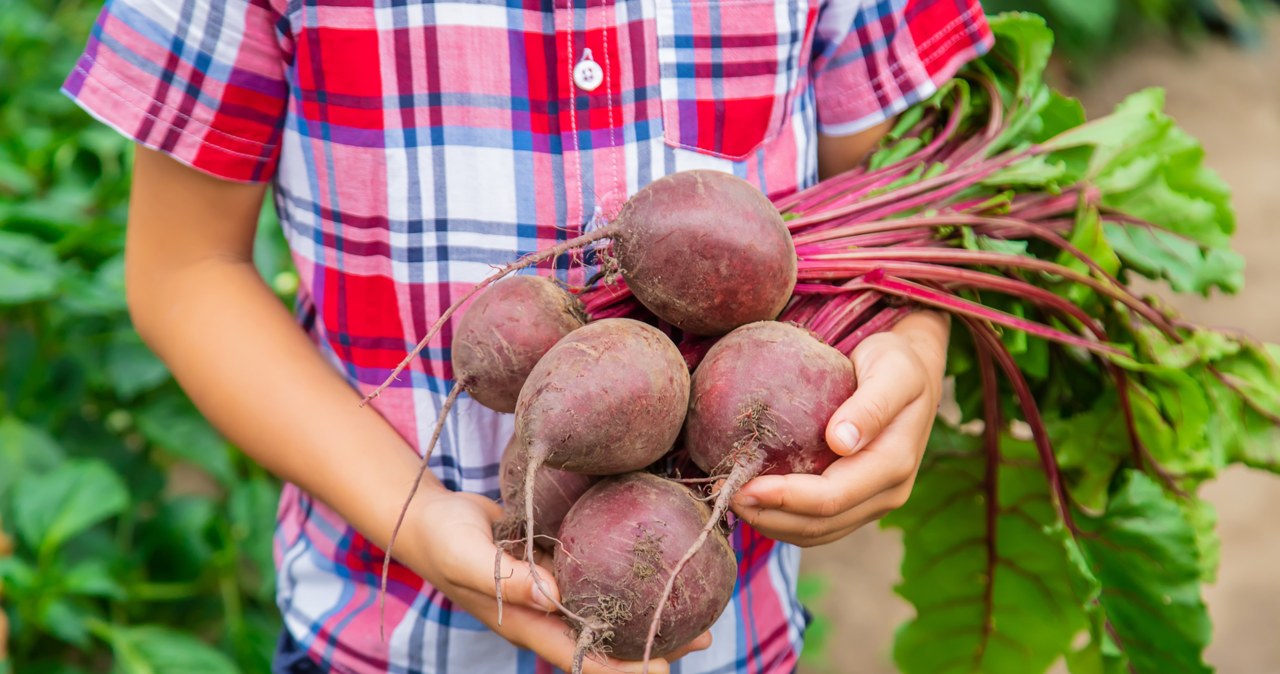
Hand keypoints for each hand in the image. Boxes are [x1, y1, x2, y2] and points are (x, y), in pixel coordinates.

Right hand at [404, 490, 711, 672]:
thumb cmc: (443, 540)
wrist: (428, 519)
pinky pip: (597, 572)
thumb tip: (554, 596)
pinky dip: (626, 574)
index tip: (664, 668)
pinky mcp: (556, 561)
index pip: (583, 655)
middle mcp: (547, 612)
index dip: (623, 667)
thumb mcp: (469, 557)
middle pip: (607, 638)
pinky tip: (656, 562)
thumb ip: (508, 578)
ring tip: (699, 607)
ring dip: (648, 611)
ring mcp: (553, 589)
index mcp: (528, 622)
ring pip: (609, 607)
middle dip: (653, 642)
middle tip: (706, 636)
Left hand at [729, 310, 948, 546]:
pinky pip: (819, 525)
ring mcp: (873, 502)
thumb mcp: (892, 371)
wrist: (914, 373)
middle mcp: (887, 493)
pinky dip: (784, 520)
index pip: (832, 497)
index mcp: (894, 465)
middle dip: (769, 517)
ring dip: (772, 525)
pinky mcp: (858, 501)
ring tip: (733, 501)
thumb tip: (841, 441)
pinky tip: (756, 501)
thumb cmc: (898, 364)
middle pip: (821, 525)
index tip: (743, 487)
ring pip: (818, 533)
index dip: (785, 498)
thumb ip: (871, 405)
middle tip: (725, 497)